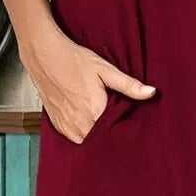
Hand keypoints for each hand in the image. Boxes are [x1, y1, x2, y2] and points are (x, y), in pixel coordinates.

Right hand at [24, 29, 156, 143]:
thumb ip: (128, 85)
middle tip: (117, 121)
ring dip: (95, 135)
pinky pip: (74, 138)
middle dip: (110, 134)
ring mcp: (66, 126)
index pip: (116, 133)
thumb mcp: (105, 70)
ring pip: (87, 141)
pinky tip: (86, 120)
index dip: (124, 130)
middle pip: (102, 140)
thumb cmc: (74, 60)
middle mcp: (79, 124)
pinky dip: (82, 132)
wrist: (44, 55)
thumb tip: (151, 92)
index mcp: (94, 112)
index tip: (129, 124)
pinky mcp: (57, 125)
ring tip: (102, 121)